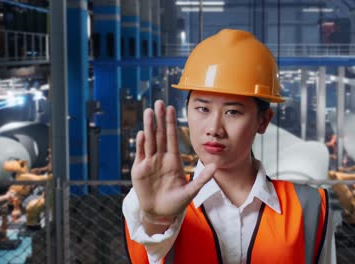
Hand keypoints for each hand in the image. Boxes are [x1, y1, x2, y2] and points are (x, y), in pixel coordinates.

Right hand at [131, 100, 215, 224]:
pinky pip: (141, 154)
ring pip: (149, 141)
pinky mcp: (139, 170)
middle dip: (160, 119)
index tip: (172, 108)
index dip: (172, 123)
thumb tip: (215, 165)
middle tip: (158, 103)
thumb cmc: (176, 202)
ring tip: (149, 112)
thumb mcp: (191, 191)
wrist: (160, 214)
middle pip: (160, 135)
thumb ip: (202, 178)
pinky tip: (142, 133)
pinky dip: (141, 144)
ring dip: (149, 126)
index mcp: (173, 160)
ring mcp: (149, 162)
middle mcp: (160, 158)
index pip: (172, 137)